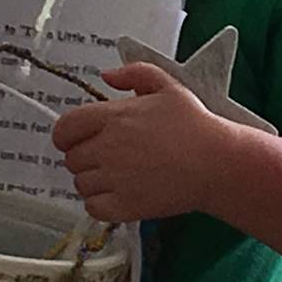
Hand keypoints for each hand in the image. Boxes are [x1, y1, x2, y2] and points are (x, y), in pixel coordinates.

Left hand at [51, 62, 240, 222]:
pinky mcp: (124, 206)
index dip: (66, 135)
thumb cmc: (195, 125)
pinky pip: (93, 207)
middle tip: (108, 157)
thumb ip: (133, 73)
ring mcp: (114, 179)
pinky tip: (119, 195)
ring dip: (93, 181)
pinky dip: (100, 204)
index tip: (77, 139)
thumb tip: (106, 76)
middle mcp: (107, 148)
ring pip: (80, 184)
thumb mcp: (167, 85)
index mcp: (112, 117)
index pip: (64, 128)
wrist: (217, 163)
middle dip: (84, 157)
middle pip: (71, 158)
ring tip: (118, 176)